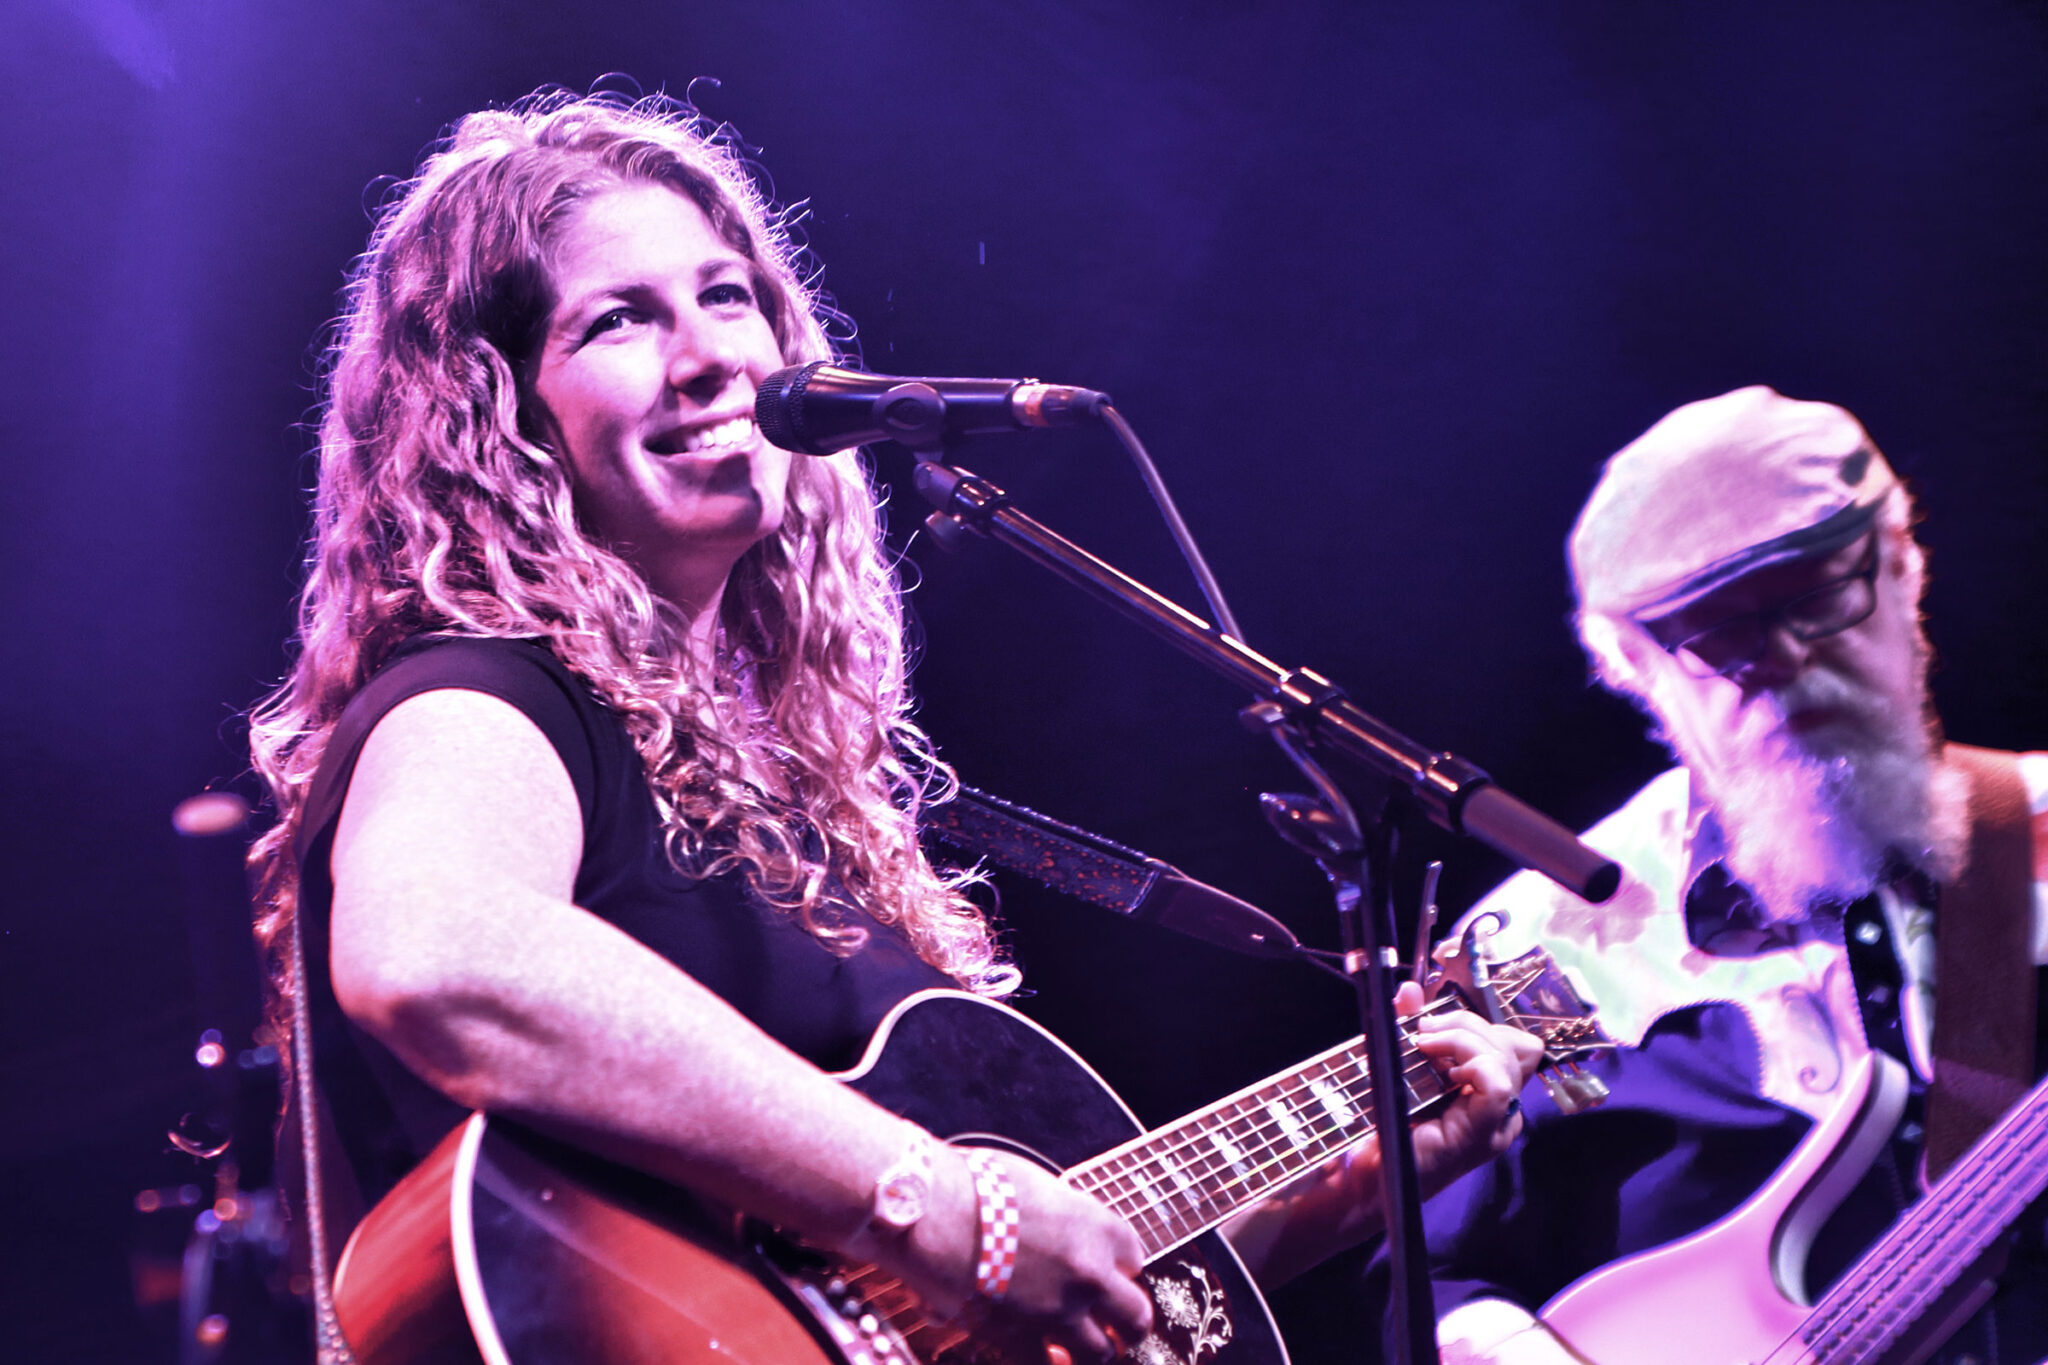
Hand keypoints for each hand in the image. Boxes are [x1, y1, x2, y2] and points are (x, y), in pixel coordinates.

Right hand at [867, 1143, 1152, 1362]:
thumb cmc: (976, 1184)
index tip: (1107, 1268)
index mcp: (1098, 1227)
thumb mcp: (1034, 1185)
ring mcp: (1059, 1312)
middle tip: (1118, 1325)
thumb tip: (1045, 1225)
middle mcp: (1090, 1273)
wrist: (936, 1211)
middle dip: (1127, 1322)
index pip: (1133, 1256)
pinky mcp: (1021, 1338)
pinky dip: (1046, 1362)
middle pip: (1135, 1315)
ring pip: (1101, 1353)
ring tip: (1084, 1348)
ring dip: (1094, 1350)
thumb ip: (1055, 1214)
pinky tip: (1043, 1357)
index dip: (1118, 1264)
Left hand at [1396, 980, 1542, 1193]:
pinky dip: (1469, 1061)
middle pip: (1514, 1045)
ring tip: (1423, 1044)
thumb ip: (1410, 1026)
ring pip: (1506, 1058)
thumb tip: (1410, 989)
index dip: (1478, 1025)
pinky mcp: (1480, 1138)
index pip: (1514, 1044)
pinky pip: (1496, 1086)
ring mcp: (1496, 1127)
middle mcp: (1503, 1111)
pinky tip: (1439, 1067)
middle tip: (1423, 1032)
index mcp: (1491, 1093)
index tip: (1434, 1026)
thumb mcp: (1399, 1063)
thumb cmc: (1382, 1122)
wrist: (1363, 1174)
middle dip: (1466, 1025)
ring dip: (1461, 1038)